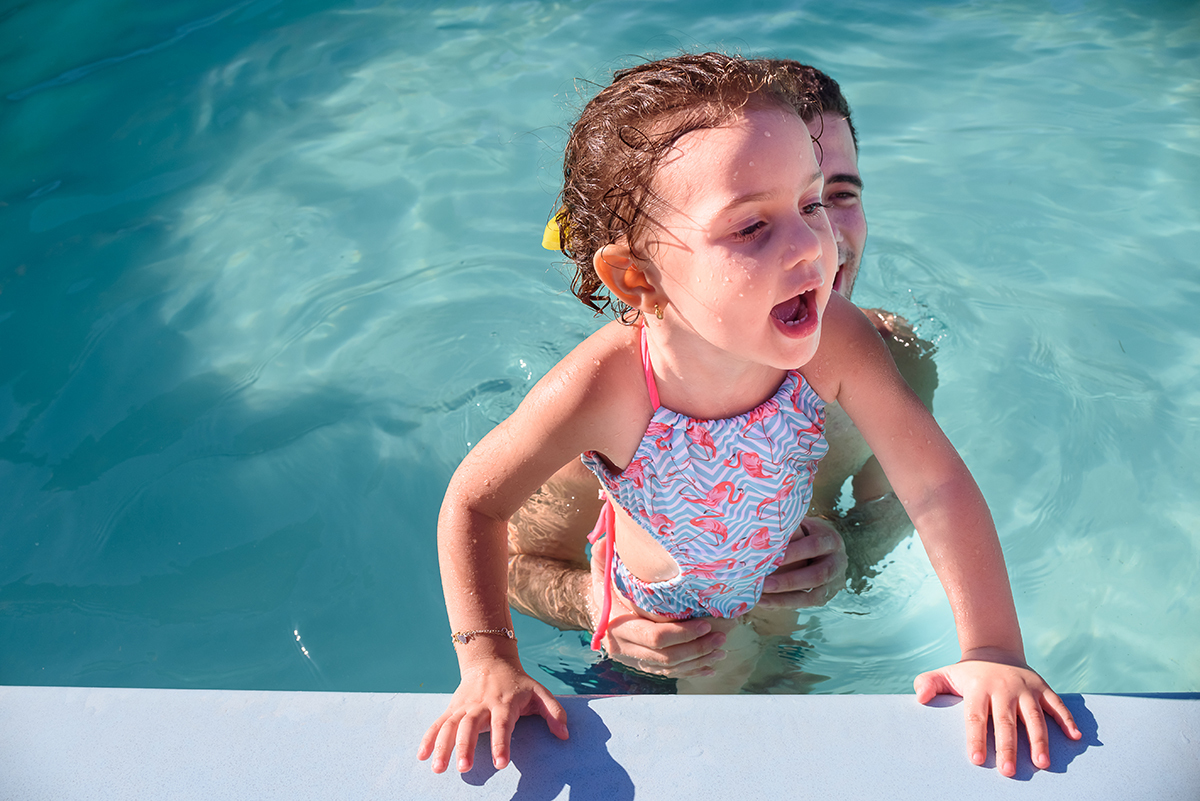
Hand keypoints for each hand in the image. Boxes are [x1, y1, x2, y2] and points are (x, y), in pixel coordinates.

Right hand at [417, 658, 567, 773]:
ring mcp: (464, 707)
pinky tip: (422, 756)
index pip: (502, 725)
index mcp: (503, 703)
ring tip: (438, 768)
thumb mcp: (540, 692)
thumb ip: (554, 713)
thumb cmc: (519, 683)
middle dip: (466, 747)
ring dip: (443, 746)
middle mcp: (481, 705)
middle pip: (470, 726)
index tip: (501, 762)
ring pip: (450, 726)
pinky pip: (438, 723)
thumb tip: (565, 734)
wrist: (491, 660)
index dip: (502, 743)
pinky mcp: (453, 708)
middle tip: (464, 768)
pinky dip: (428, 738)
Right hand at [588, 534, 728, 677]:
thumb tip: (610, 538)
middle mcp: (623, 647)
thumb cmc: (604, 584)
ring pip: (669, 668)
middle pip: (665, 657)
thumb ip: (604, 554)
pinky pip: (668, 673)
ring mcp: (633, 659)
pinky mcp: (642, 664)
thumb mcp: (601, 568)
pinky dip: (690, 671)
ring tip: (721, 650)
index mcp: (615, 626)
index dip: (681, 634)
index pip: (653, 637)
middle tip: (721, 636)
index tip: (706, 624)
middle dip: (696, 649)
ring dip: (698, 662)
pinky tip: (710, 667)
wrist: (594, 607)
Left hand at [757, 516, 846, 608]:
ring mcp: (835, 582)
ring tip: (761, 597)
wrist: (827, 546)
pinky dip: (786, 603)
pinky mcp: (827, 596)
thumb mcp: (802, 525)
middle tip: (764, 583)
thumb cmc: (806, 532)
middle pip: (817, 574)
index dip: (793, 553)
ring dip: (786, 598)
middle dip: (789, 581)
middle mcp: (837, 562)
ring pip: (814, 595)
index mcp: (831, 540)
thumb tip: (760, 533)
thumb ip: (788, 529)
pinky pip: (808, 603)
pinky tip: (766, 602)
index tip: (770, 557)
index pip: (814, 546)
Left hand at [914, 653, 1080, 776]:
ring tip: (1042, 763)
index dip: (976, 738)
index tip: (976, 760)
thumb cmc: (968, 673)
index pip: (976, 717)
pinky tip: (1076, 737)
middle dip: (1007, 747)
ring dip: (1039, 740)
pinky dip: (1067, 719)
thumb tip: (919, 697)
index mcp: (979, 688)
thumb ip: (929, 683)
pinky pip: (1057, 704)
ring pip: (1034, 716)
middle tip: (1008, 771)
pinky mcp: (1042, 687)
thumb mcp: (946, 674)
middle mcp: (1003, 688)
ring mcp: (1025, 688)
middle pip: (1005, 721)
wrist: (995, 649)